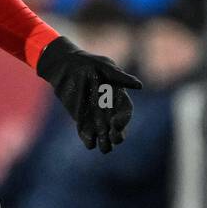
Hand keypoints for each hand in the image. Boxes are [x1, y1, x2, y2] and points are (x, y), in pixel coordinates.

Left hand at [36, 35, 141, 153]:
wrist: (66, 67)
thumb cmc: (89, 63)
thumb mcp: (105, 67)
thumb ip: (120, 77)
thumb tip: (140, 85)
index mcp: (118, 98)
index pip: (125, 113)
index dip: (124, 121)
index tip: (116, 123)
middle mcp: (110, 111)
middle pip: (118, 130)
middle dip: (117, 136)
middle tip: (112, 137)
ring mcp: (96, 119)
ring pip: (105, 138)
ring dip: (105, 143)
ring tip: (102, 144)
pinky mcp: (82, 123)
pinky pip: (88, 137)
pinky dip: (89, 140)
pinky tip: (89, 140)